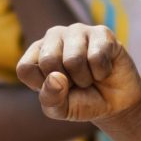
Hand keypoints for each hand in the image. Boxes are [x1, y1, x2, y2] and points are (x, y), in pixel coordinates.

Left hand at [17, 24, 140, 123]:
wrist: (116, 102)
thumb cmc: (82, 102)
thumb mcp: (60, 109)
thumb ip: (50, 99)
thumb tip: (56, 77)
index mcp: (36, 53)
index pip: (25, 68)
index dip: (42, 86)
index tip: (56, 89)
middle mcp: (53, 36)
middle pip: (48, 61)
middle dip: (66, 82)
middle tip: (76, 82)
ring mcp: (77, 31)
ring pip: (73, 59)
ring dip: (85, 78)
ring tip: (89, 76)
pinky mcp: (101, 32)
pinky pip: (97, 56)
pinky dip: (102, 72)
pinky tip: (103, 69)